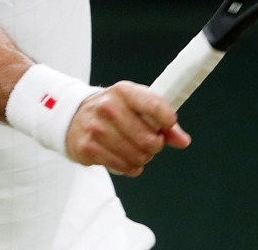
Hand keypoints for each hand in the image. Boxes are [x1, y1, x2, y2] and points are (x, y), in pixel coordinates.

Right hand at [65, 81, 191, 175]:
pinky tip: (127, 160)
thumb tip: (183, 140)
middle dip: (155, 145)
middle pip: (147, 138)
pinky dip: (130, 167)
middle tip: (151, 143)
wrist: (74, 116)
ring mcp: (96, 128)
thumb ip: (163, 122)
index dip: (167, 119)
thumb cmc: (113, 110)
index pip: (153, 105)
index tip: (169, 125)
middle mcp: (108, 107)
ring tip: (138, 151)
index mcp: (123, 91)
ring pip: (136, 155)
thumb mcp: (137, 106)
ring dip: (143, 158)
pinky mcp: (88, 148)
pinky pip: (122, 166)